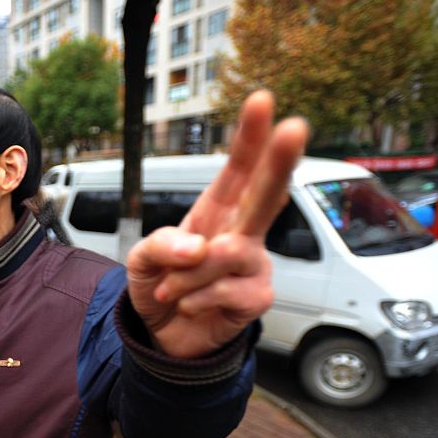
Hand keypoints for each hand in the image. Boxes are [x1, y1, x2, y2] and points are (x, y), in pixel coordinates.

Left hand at [125, 90, 307, 357]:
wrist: (164, 337)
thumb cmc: (160, 286)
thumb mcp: (142, 260)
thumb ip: (161, 245)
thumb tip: (201, 248)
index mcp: (216, 211)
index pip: (237, 169)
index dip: (250, 136)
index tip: (261, 100)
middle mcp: (243, 232)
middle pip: (266, 193)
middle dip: (278, 162)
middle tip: (295, 127)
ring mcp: (255, 264)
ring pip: (226, 254)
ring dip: (185, 276)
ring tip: (171, 289)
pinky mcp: (258, 298)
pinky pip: (225, 291)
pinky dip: (194, 299)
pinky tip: (190, 306)